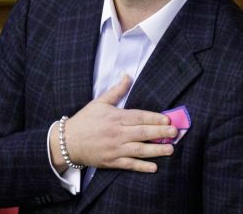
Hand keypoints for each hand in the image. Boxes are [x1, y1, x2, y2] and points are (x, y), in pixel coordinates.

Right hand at [52, 75, 176, 172]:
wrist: (67, 142)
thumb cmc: (84, 121)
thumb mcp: (99, 102)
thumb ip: (116, 91)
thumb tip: (127, 76)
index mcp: (115, 117)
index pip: (139, 117)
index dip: (154, 118)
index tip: (167, 119)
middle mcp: (117, 133)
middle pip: (142, 132)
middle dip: (160, 132)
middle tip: (175, 132)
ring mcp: (115, 148)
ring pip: (139, 149)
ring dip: (156, 150)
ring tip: (170, 149)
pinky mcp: (112, 161)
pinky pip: (130, 164)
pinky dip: (142, 166)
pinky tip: (154, 167)